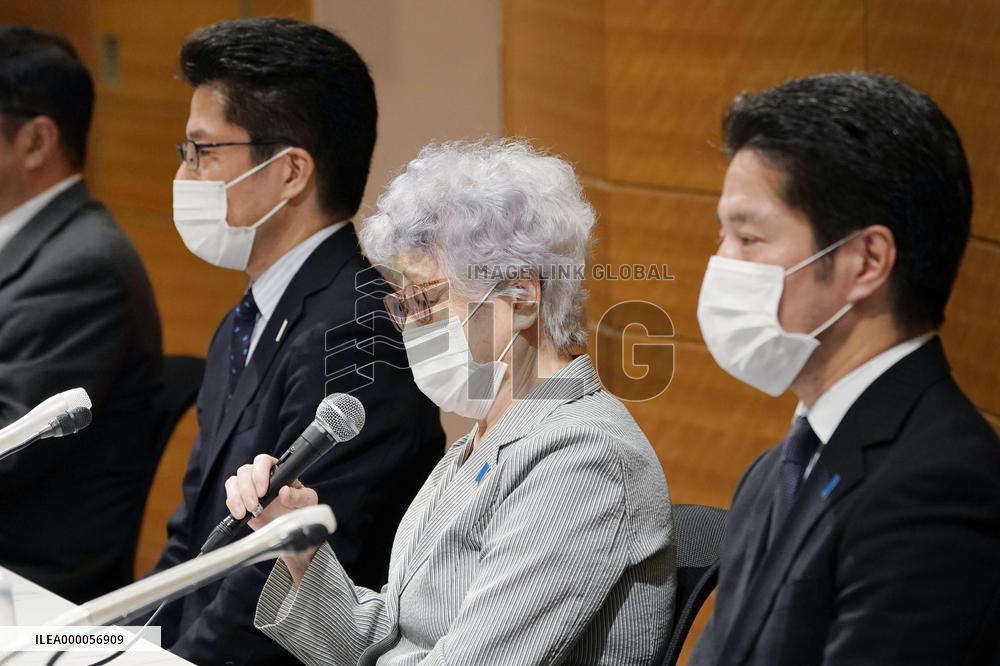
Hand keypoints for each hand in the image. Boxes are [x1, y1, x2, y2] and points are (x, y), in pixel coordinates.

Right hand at [224, 453, 319, 581]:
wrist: (288, 527)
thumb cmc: (299, 509)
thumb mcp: (306, 502)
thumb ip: (298, 496)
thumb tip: (285, 491)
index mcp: (277, 470)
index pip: (263, 461)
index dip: (260, 473)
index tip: (263, 491)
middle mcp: (261, 475)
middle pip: (245, 471)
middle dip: (247, 489)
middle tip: (255, 505)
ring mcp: (248, 487)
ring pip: (234, 482)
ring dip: (238, 497)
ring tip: (247, 512)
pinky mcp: (240, 500)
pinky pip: (230, 497)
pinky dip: (233, 505)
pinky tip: (240, 515)